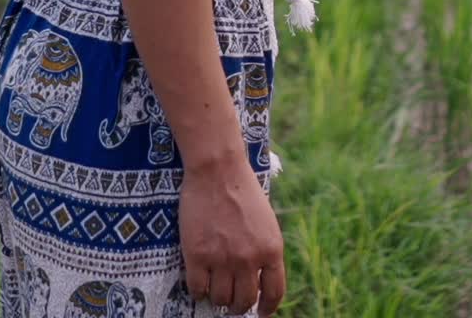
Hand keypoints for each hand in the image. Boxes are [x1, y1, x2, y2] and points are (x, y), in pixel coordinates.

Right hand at [179, 155, 285, 315]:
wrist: (217, 167)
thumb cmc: (241, 187)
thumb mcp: (265, 220)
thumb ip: (264, 249)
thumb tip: (257, 278)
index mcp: (271, 250)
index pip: (274, 293)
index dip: (267, 308)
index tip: (260, 312)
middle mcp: (249, 259)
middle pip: (244, 301)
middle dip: (238, 304)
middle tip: (231, 298)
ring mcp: (222, 259)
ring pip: (220, 299)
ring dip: (217, 297)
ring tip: (213, 286)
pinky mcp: (197, 255)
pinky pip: (197, 289)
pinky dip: (198, 290)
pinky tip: (199, 281)